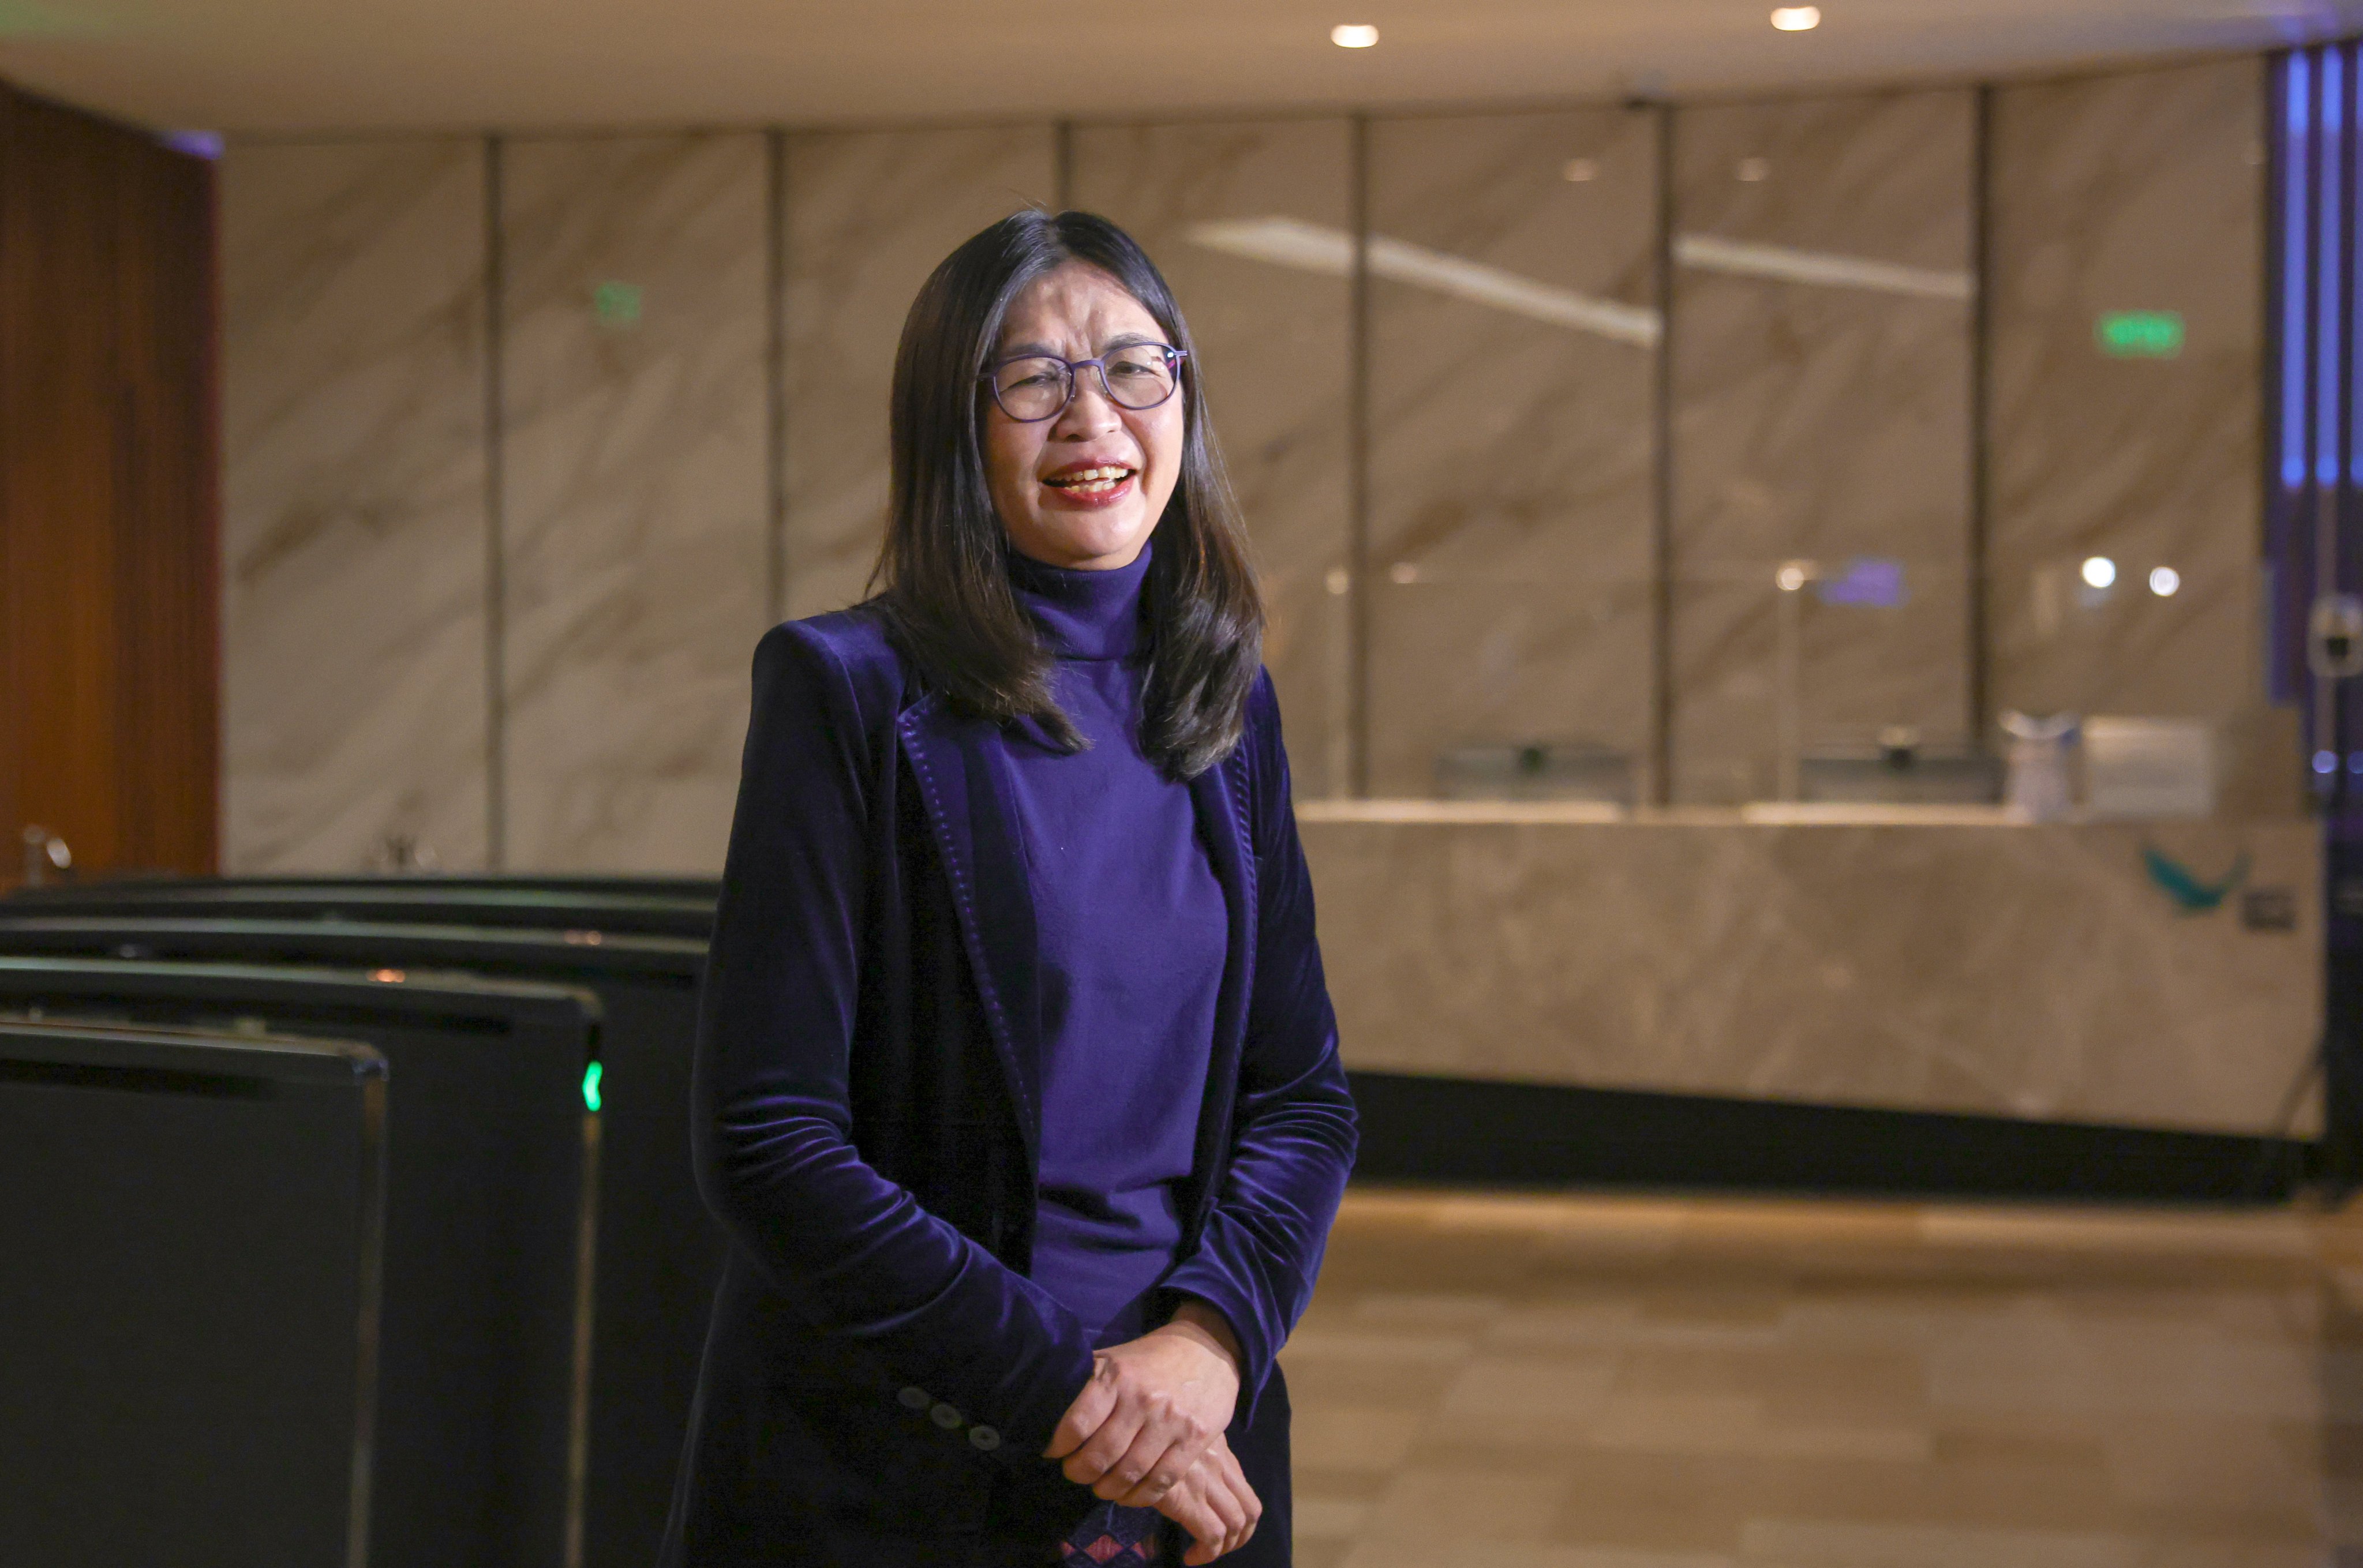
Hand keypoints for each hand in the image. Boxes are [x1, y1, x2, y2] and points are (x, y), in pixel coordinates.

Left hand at [1043, 1303, 1242, 1508]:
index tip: (1053, 1452)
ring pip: (1130, 1473)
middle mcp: (1143, 1399)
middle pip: (1102, 1455)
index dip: (1059, 1446)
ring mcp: (1171, 1421)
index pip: (1078, 1423)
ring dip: (1108, 1489)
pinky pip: (1161, 1480)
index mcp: (1117, 1376)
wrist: (1207, 1349)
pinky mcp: (1194, 1439)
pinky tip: (1128, 1495)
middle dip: (1080, 1472)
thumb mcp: (1114, 1358)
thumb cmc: (1150, 1359)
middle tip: (1075, 1473)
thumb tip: (1045, 1406)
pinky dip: (1140, 1497)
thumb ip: (1086, 1382)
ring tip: (1100, 1487)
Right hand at [1155, 1431, 1260, 1564]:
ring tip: (1204, 1554)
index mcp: (1218, 1448)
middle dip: (1240, 1537)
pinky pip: (1213, 1535)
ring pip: (1237, 1524)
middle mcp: (1219, 1464)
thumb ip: (1190, 1450)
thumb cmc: (1144, 1431)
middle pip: (1250, 1510)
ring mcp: (1206, 1481)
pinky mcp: (1187, 1499)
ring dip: (1225, 1547)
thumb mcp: (1175, 1430)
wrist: (1126, 1430)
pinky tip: (1190, 1557)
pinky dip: (1207, 1553)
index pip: (1244, 1488)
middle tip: (1221, 1548)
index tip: (1222, 1528)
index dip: (1240, 1516)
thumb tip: (1186, 1475)